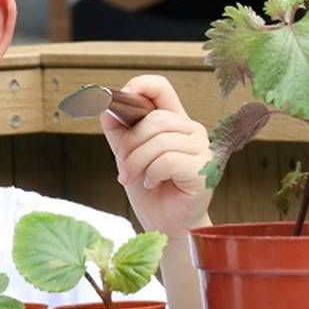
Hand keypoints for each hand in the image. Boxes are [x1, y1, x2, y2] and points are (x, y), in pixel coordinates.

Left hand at [100, 74, 212, 236]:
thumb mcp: (127, 153)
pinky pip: (168, 160)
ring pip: (160, 141)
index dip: (140, 85)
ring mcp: (202, 149)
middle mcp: (191, 130)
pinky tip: (152, 182)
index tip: (120, 98)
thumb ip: (118, 129)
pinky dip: (152, 173)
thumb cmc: (149, 188)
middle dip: (130, 144)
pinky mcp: (204, 170)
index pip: (161, 88)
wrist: (164, 223)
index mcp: (174, 120)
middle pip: (155, 119)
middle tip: (123, 166)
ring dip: (137, 162)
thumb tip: (105, 106)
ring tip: (133, 177)